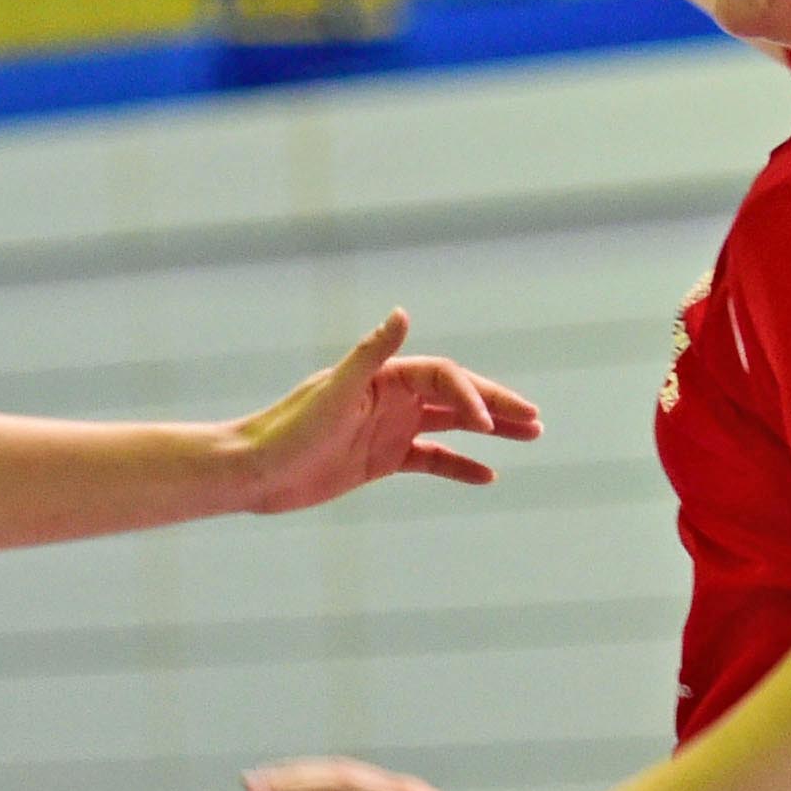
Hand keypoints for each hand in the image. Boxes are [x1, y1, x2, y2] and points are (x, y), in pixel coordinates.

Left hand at [230, 309, 542, 513]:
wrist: (254, 472)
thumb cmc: (287, 430)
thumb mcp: (333, 393)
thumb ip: (370, 354)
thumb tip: (402, 314)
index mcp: (382, 377)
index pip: (442, 376)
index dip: (470, 395)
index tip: (487, 425)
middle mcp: (390, 397)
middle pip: (456, 395)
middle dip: (497, 405)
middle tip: (536, 420)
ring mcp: (388, 428)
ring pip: (451, 424)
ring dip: (489, 430)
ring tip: (531, 435)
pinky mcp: (381, 459)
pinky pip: (431, 458)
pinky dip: (459, 465)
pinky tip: (488, 475)